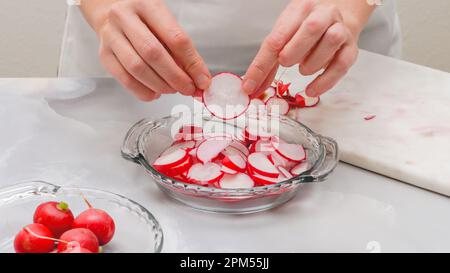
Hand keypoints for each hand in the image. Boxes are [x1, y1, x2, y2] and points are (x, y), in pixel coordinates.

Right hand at [96, 0, 210, 100]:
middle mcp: (125, 18)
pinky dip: (144, 91)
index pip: (175, 38)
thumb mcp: (166, 24)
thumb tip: (199, 79)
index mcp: (147, 5)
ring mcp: (111, 37)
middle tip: (188, 89)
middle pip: (153, 53)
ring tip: (173, 90)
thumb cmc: (144, 19)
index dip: (192, 63)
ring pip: (137, 68)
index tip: (202, 80)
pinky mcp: (104, 55)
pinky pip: (125, 79)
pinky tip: (155, 92)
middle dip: (175, 77)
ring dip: (160, 85)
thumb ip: (182, 51)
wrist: (110, 12)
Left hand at [243, 0, 358, 96]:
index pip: (277, 37)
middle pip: (312, 28)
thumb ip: (267, 63)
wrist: (337, 19)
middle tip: (285, 62)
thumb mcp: (283, 37)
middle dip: (294, 50)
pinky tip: (312, 89)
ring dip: (312, 62)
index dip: (261, 65)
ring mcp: (340, 29)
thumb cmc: (304, 29)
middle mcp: (322, 14)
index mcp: (299, 10)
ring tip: (303, 69)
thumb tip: (251, 87)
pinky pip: (342, 64)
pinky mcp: (351, 48)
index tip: (250, 85)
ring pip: (332, 41)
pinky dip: (325, 81)